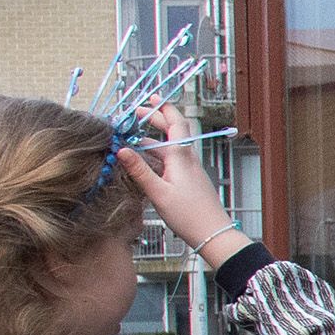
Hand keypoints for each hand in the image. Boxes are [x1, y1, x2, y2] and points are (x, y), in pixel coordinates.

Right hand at [115, 102, 236, 253]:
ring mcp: (190, 170)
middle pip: (173, 132)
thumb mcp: (158, 193)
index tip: (150, 100)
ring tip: (132, 139)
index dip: (163, 109)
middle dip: (156, 120)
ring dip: (153, 140)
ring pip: (171, 148)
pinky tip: (147, 162)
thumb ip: (140, 171)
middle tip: (137, 113)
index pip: (175, 123)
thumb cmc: (188, 215)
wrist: (214, 234)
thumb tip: (121, 150)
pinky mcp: (190, 181)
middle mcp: (188, 160)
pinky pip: (173, 161)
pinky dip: (158, 156)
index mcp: (181, 157)